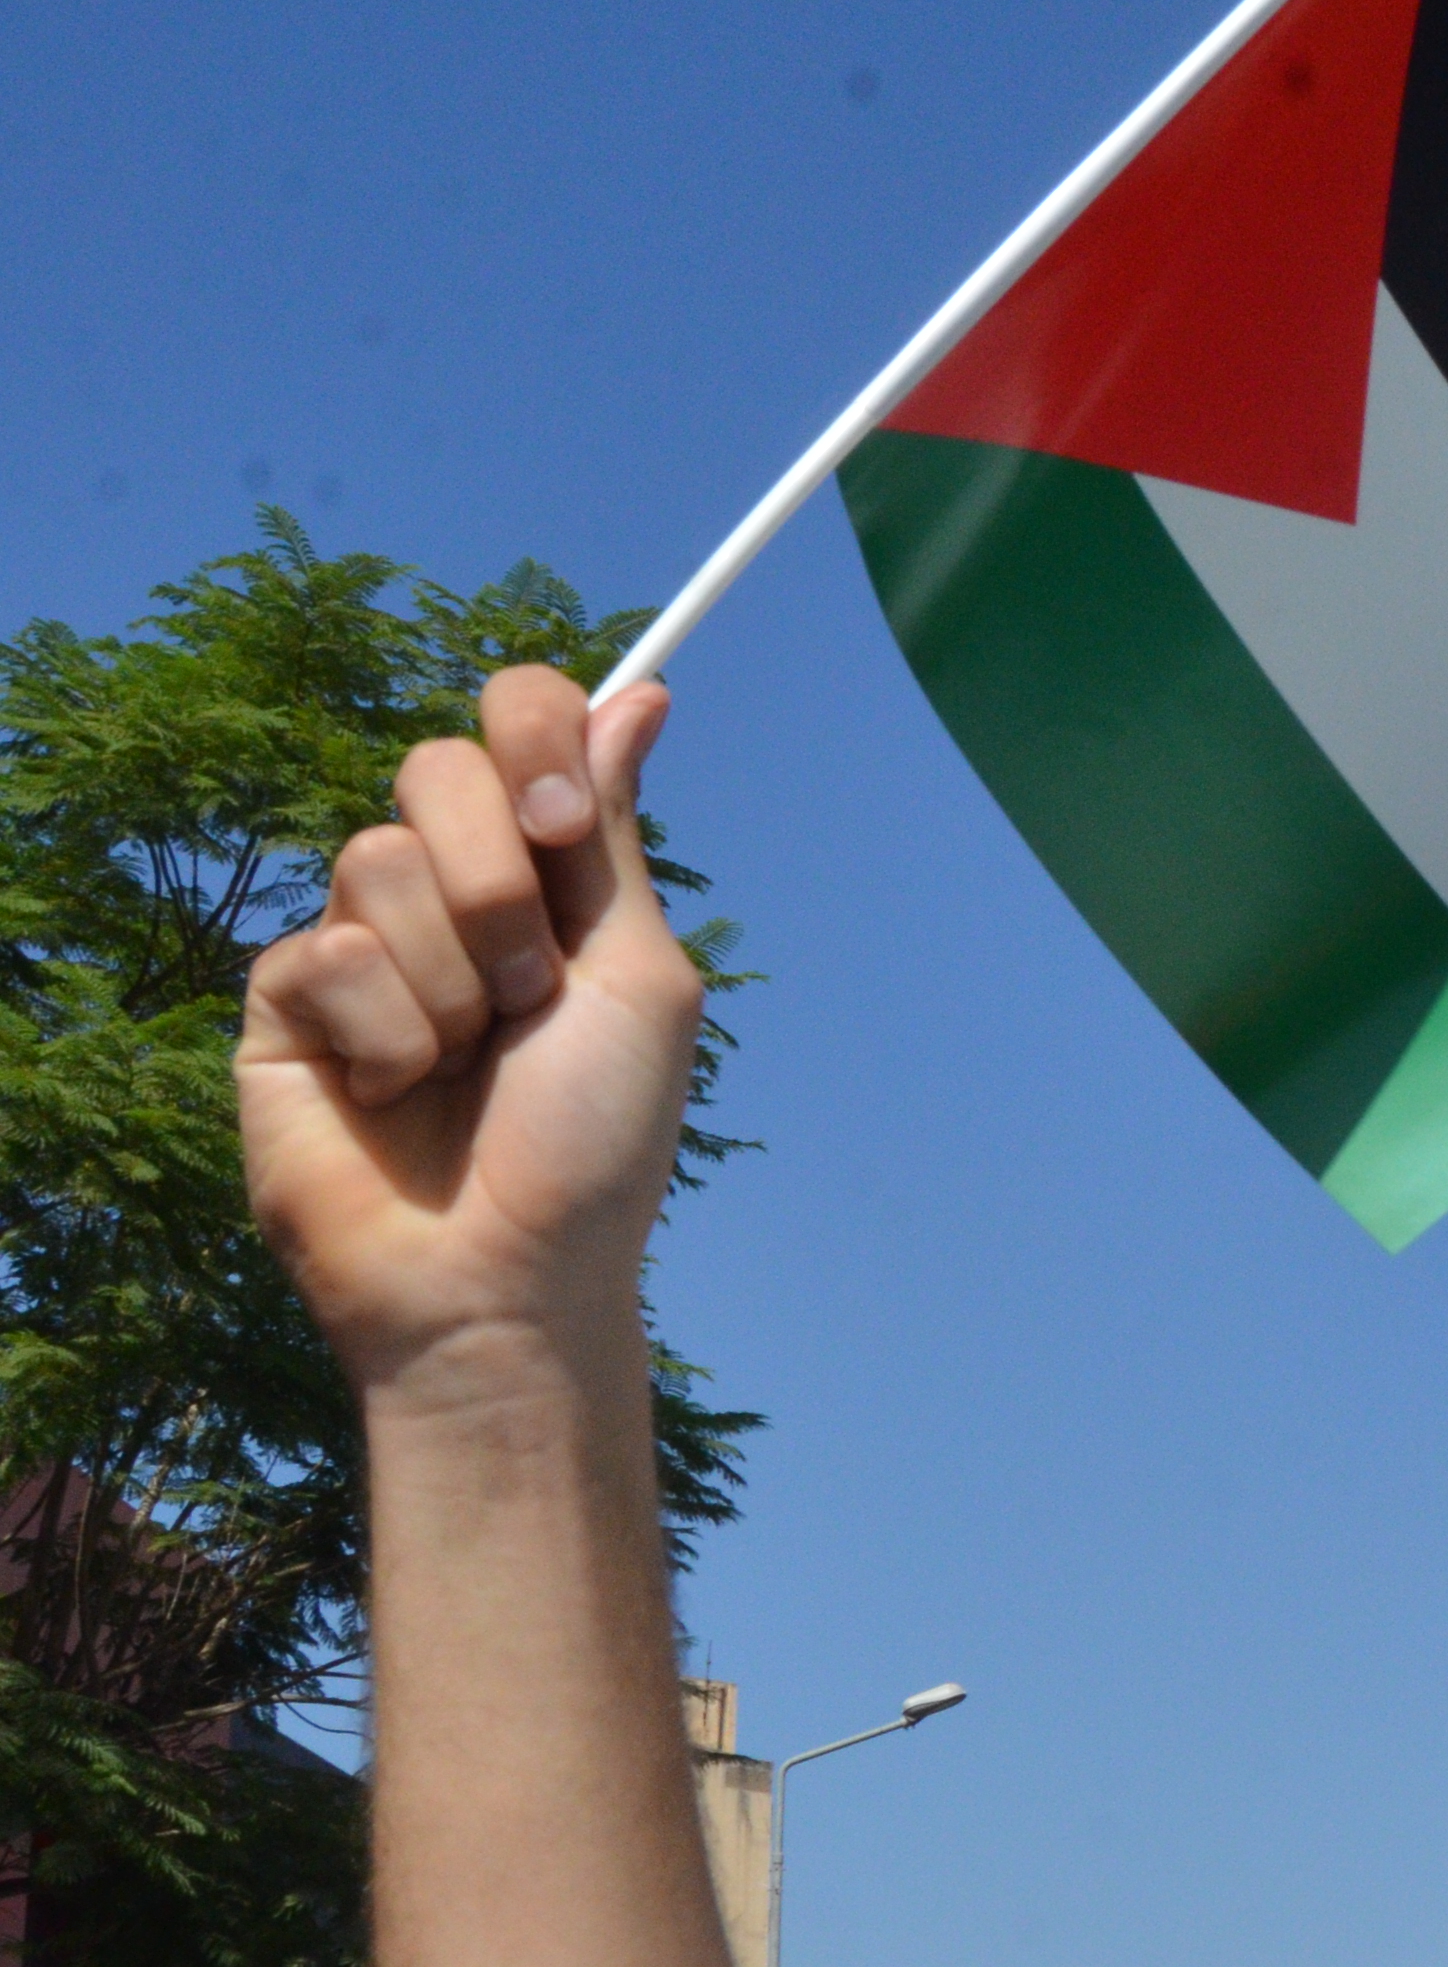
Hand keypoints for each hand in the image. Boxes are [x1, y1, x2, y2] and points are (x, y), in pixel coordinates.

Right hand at [238, 670, 702, 1396]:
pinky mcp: (285, 1001)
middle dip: (498, 882)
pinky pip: (326, 954)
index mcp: (547, 874)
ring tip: (468, 1062)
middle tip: (528, 990)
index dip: (533, 737)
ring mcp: (361, 939)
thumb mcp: (637, 979)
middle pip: (437, 767)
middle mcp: (449, 890)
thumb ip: (614, 838)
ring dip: (453, 978)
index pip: (519, 720)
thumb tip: (644, 694)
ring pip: (376, 859)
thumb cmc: (592, 1142)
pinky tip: (396, 1092)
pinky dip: (388, 1033)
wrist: (508, 1272)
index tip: (563, 825)